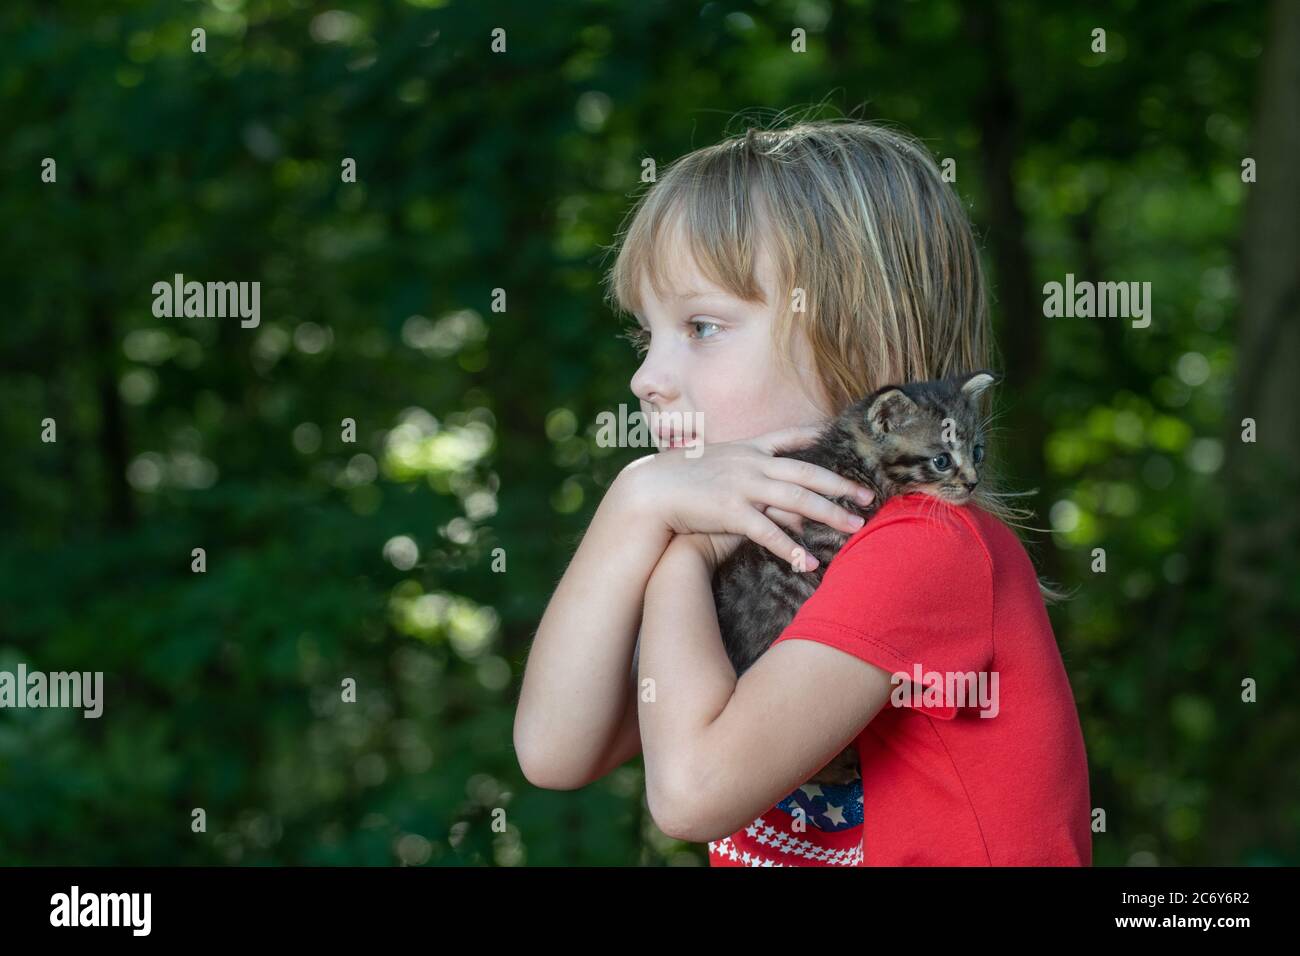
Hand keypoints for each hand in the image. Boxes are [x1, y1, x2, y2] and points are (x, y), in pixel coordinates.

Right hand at [614, 424, 873, 572]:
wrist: (648, 490)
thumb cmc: (675, 478)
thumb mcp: (710, 459)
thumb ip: (737, 464)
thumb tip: (756, 473)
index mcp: (746, 448)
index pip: (790, 438)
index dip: (819, 436)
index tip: (842, 435)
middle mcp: (751, 463)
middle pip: (806, 473)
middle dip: (840, 486)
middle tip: (868, 497)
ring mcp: (742, 486)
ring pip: (797, 500)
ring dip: (828, 515)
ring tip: (855, 528)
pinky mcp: (731, 511)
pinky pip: (768, 532)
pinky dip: (790, 548)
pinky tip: (808, 563)